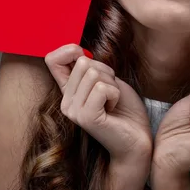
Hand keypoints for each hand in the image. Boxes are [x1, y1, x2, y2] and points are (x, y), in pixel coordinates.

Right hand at [45, 43, 152, 162]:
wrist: (137, 140)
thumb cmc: (125, 109)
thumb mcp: (106, 80)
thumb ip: (90, 67)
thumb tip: (76, 49)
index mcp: (68, 91)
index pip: (52, 59)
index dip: (69, 50)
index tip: (87, 57)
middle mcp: (65, 102)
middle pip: (82, 62)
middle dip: (105, 72)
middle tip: (110, 92)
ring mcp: (73, 111)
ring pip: (93, 73)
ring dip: (112, 84)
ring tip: (112, 102)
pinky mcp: (86, 117)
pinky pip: (101, 88)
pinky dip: (114, 94)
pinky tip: (113, 110)